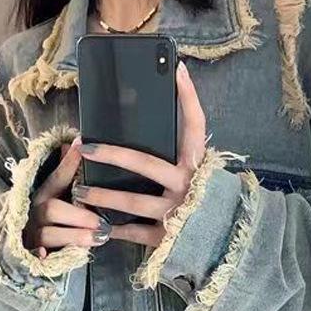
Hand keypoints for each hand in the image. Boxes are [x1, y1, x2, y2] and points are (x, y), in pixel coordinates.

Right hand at [25, 135, 111, 258]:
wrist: (26, 245)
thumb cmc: (53, 218)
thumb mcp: (59, 195)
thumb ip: (67, 174)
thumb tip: (76, 143)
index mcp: (44, 194)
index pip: (57, 177)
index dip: (68, 164)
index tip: (81, 147)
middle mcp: (35, 211)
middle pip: (52, 209)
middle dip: (79, 215)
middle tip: (102, 221)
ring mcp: (32, 233)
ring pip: (49, 234)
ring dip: (75, 236)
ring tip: (99, 237)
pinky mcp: (31, 253)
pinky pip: (35, 255)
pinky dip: (41, 255)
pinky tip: (47, 255)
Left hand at [74, 61, 206, 246]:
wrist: (231, 243)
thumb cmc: (212, 204)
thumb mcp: (205, 176)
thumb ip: (186, 157)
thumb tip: (168, 122)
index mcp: (199, 166)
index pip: (195, 125)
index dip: (188, 96)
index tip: (176, 68)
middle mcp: (188, 185)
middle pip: (145, 164)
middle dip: (112, 154)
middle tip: (87, 148)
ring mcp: (177, 213)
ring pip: (133, 202)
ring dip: (102, 196)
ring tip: (79, 191)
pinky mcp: (168, 238)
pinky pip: (135, 233)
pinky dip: (114, 230)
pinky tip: (97, 225)